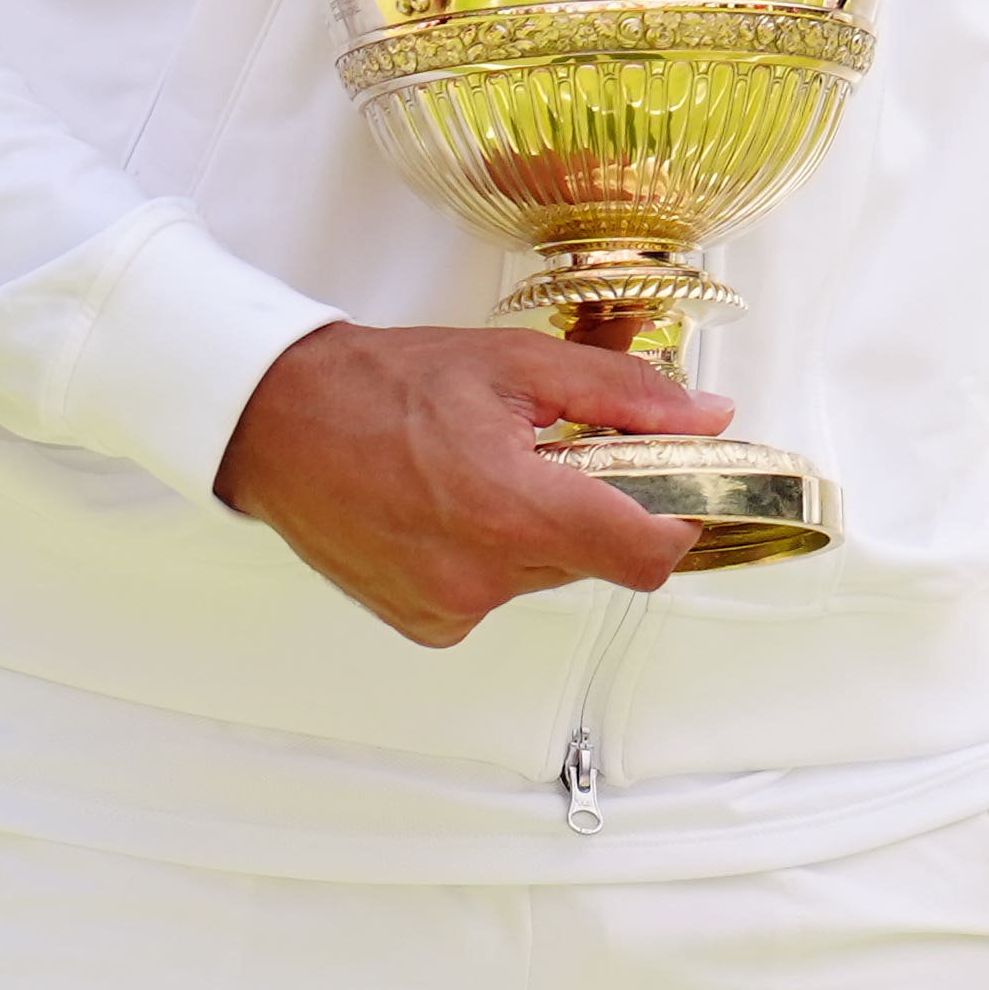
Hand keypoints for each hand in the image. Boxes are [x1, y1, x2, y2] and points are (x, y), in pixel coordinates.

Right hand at [212, 320, 726, 646]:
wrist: (281, 424)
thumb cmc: (386, 386)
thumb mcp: (519, 365)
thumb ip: (625, 397)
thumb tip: (707, 416)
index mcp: (513, 510)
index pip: (645, 556)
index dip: (678, 522)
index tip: (679, 489)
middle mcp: (482, 576)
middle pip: (597, 559)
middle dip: (598, 509)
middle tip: (562, 452)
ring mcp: (450, 608)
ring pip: (547, 575)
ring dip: (542, 530)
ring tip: (491, 471)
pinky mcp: (425, 624)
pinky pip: (497, 594)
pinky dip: (495, 556)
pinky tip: (454, 508)